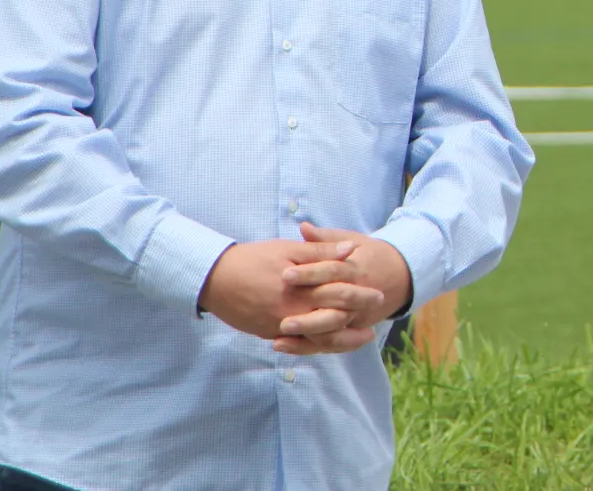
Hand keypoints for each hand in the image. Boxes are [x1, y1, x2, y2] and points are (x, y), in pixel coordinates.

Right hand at [198, 238, 382, 344]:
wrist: (213, 278)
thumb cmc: (253, 259)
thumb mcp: (287, 250)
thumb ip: (321, 252)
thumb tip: (351, 249)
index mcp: (301, 290)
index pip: (339, 296)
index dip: (361, 297)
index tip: (379, 296)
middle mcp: (291, 313)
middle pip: (330, 325)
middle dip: (353, 328)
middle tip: (372, 330)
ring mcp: (278, 327)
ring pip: (314, 341)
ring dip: (338, 342)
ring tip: (357, 340)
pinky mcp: (267, 333)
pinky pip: (297, 344)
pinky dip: (315, 344)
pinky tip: (327, 341)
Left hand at [272, 223, 414, 355]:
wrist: (401, 276)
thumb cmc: (370, 256)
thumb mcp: (353, 241)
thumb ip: (326, 239)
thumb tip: (303, 227)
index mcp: (357, 269)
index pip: (332, 270)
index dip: (310, 273)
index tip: (285, 275)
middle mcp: (359, 295)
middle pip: (334, 306)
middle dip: (307, 313)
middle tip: (282, 318)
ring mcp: (357, 315)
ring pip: (333, 329)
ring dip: (306, 333)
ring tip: (279, 334)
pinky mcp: (352, 330)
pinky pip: (330, 342)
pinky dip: (306, 346)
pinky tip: (282, 345)